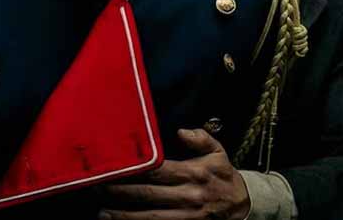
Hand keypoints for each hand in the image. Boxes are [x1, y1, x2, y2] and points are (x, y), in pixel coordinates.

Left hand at [98, 129, 249, 219]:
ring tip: (103, 212)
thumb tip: (180, 132)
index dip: (134, 169)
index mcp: (193, 173)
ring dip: (125, 215)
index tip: (114, 166)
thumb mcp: (218, 152)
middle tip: (97, 189)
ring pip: (150, 216)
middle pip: (148, 194)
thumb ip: (200, 139)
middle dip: (120, 192)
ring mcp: (187, 216)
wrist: (245, 206)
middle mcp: (189, 195)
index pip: (158, 170)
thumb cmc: (224, 176)